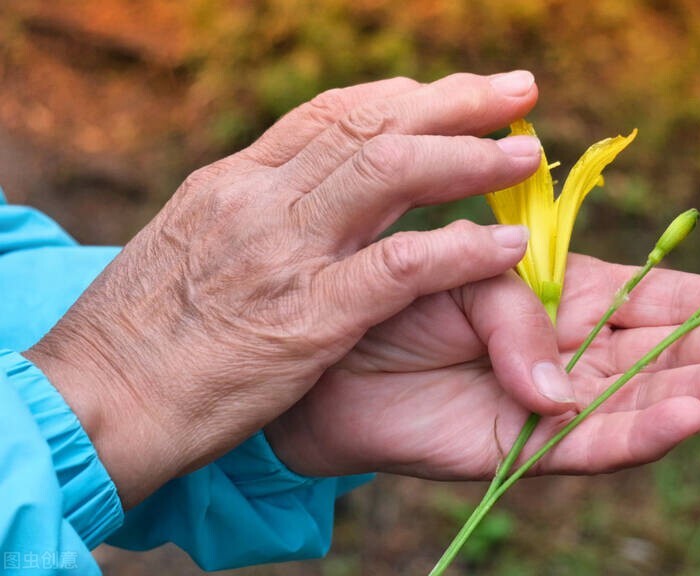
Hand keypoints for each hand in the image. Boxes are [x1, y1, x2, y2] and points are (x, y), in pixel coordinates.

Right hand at [24, 71, 542, 505]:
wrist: (92, 402)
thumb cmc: (140, 338)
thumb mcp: (191, 249)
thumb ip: (253, 217)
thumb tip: (304, 198)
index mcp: (233, 183)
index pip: (330, 116)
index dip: (404, 98)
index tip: (453, 94)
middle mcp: (259, 201)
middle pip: (370, 125)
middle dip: (453, 102)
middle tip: (517, 92)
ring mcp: (281, 254)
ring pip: (389, 174)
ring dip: (468, 158)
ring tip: (527, 154)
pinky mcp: (305, 318)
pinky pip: (400, 267)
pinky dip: (461, 249)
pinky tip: (506, 247)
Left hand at [265, 254, 699, 478]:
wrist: (328, 360)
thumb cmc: (396, 296)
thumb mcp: (460, 277)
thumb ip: (518, 317)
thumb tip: (561, 391)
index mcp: (569, 295)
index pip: (660, 297)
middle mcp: (577, 351)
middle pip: (670, 352)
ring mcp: (558, 403)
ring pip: (645, 400)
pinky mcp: (526, 450)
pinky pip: (593, 446)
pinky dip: (643, 433)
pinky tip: (694, 416)